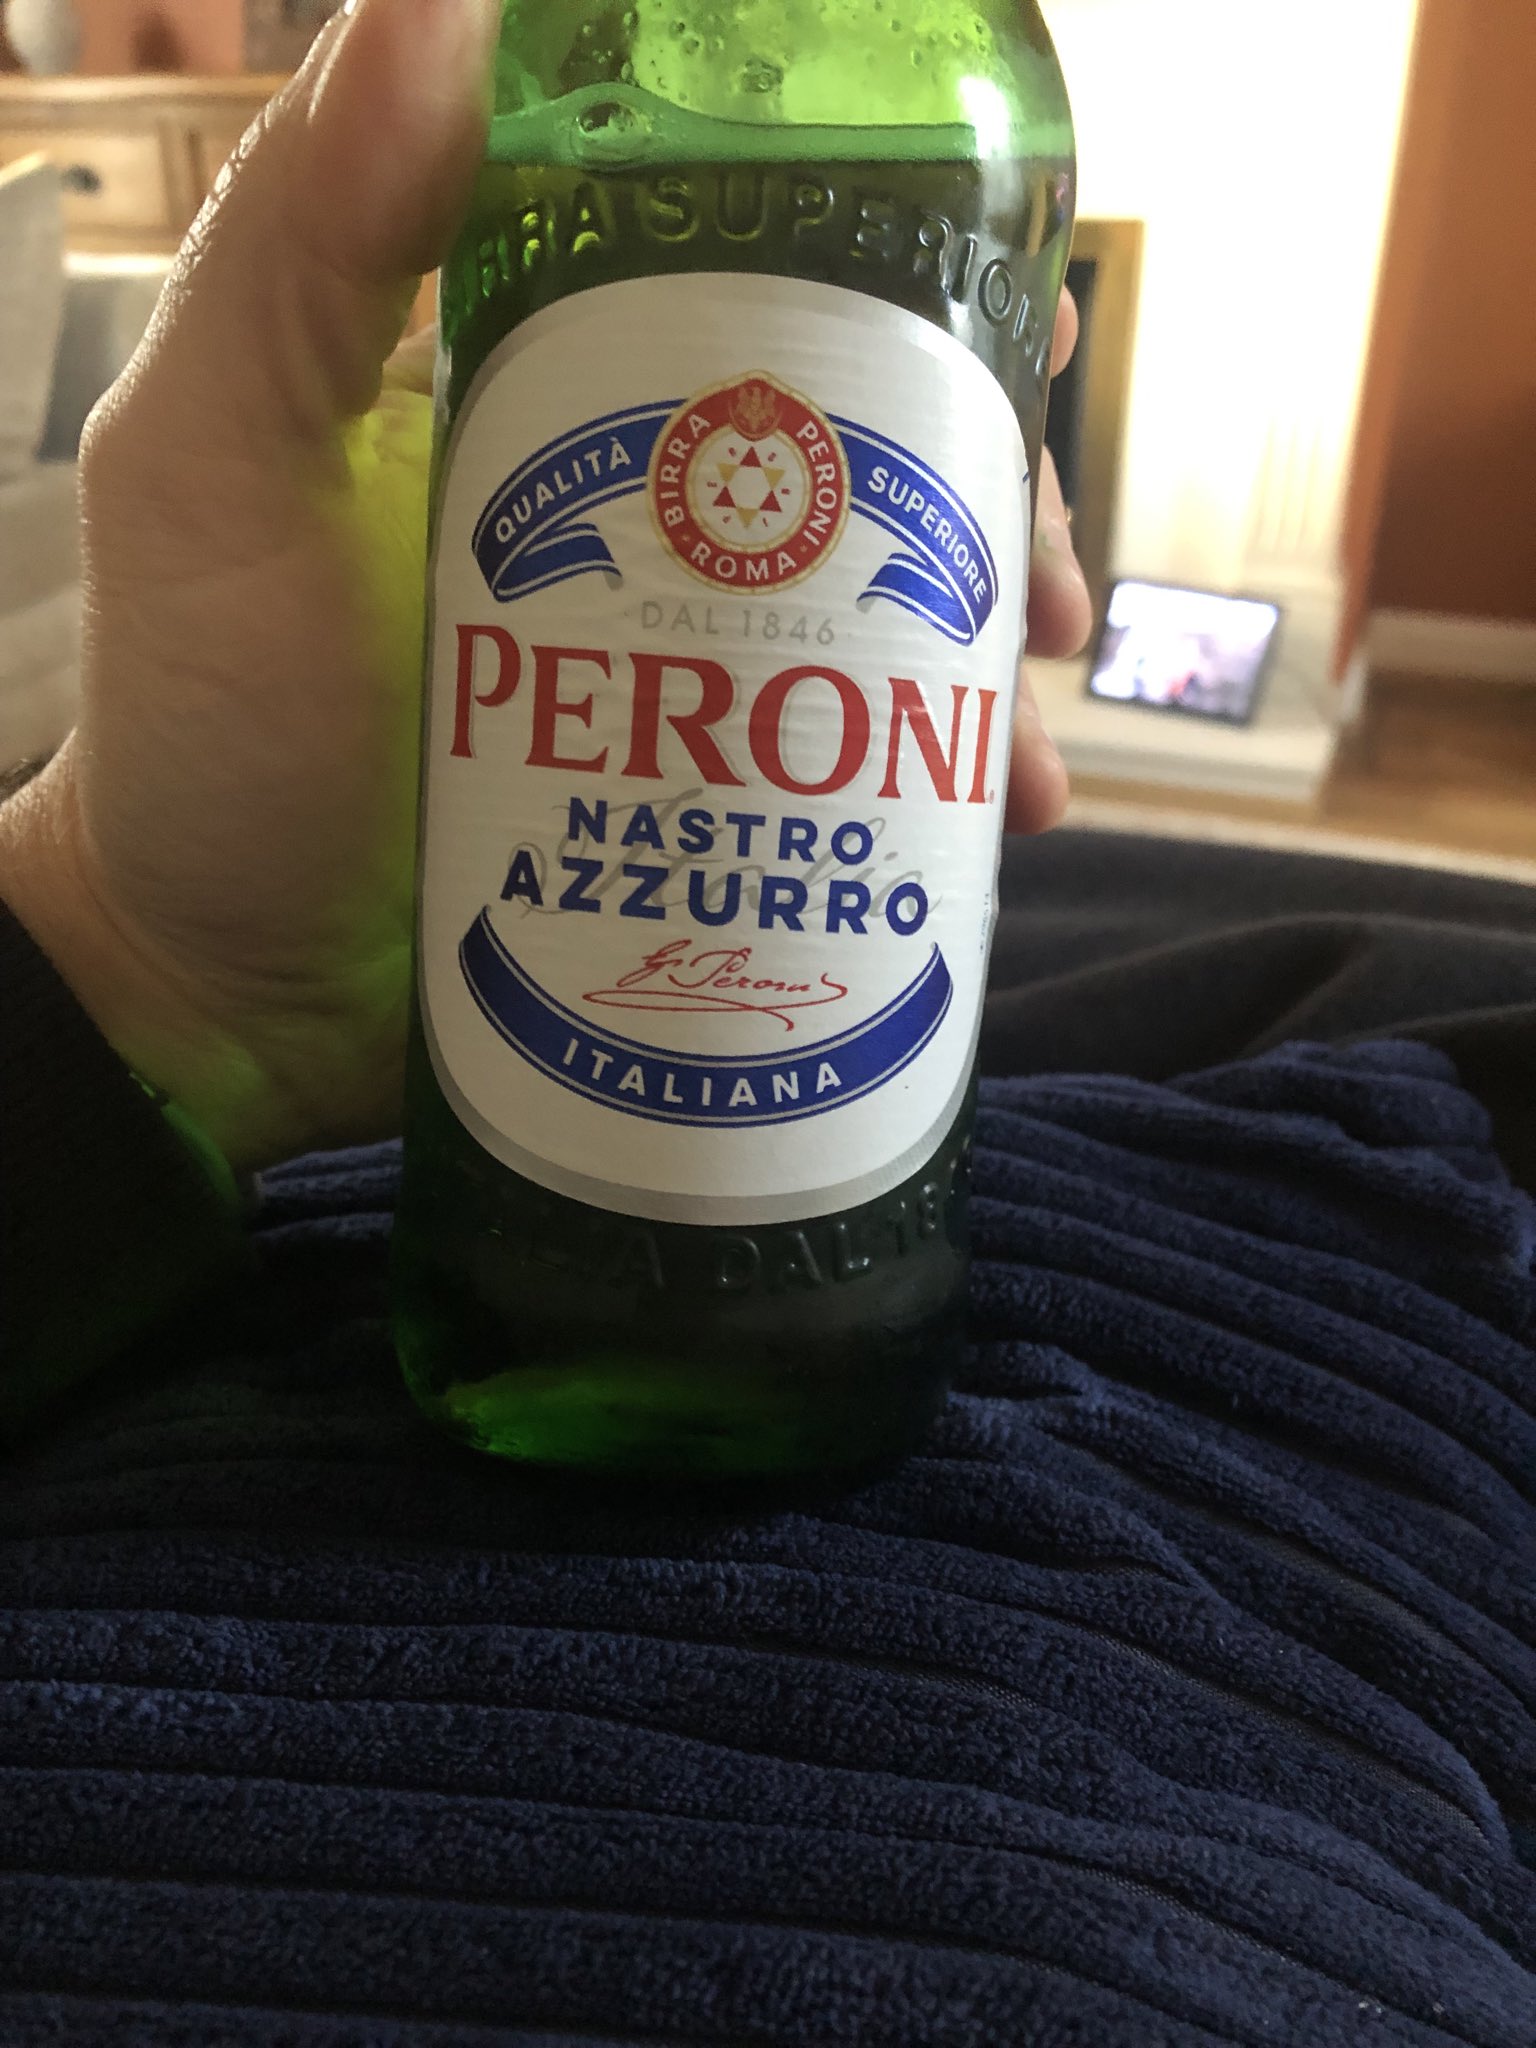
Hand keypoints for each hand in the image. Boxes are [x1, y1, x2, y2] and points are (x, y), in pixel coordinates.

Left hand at [0, 0, 1090, 1173]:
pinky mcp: (696, 800)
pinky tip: (989, 825)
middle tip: (1042, 579)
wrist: (224, 996)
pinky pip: (846, 765)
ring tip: (1023, 750)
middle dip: (984, 498)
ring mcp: (673, 667)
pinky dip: (935, 787)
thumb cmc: (202, 731)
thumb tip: (448, 5)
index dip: (896, 274)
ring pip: (875, 617)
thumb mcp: (218, 465)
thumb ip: (306, 243)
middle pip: (855, 455)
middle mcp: (628, 510)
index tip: (1007, 308)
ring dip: (982, 662)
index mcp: (534, 386)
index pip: (747, 276)